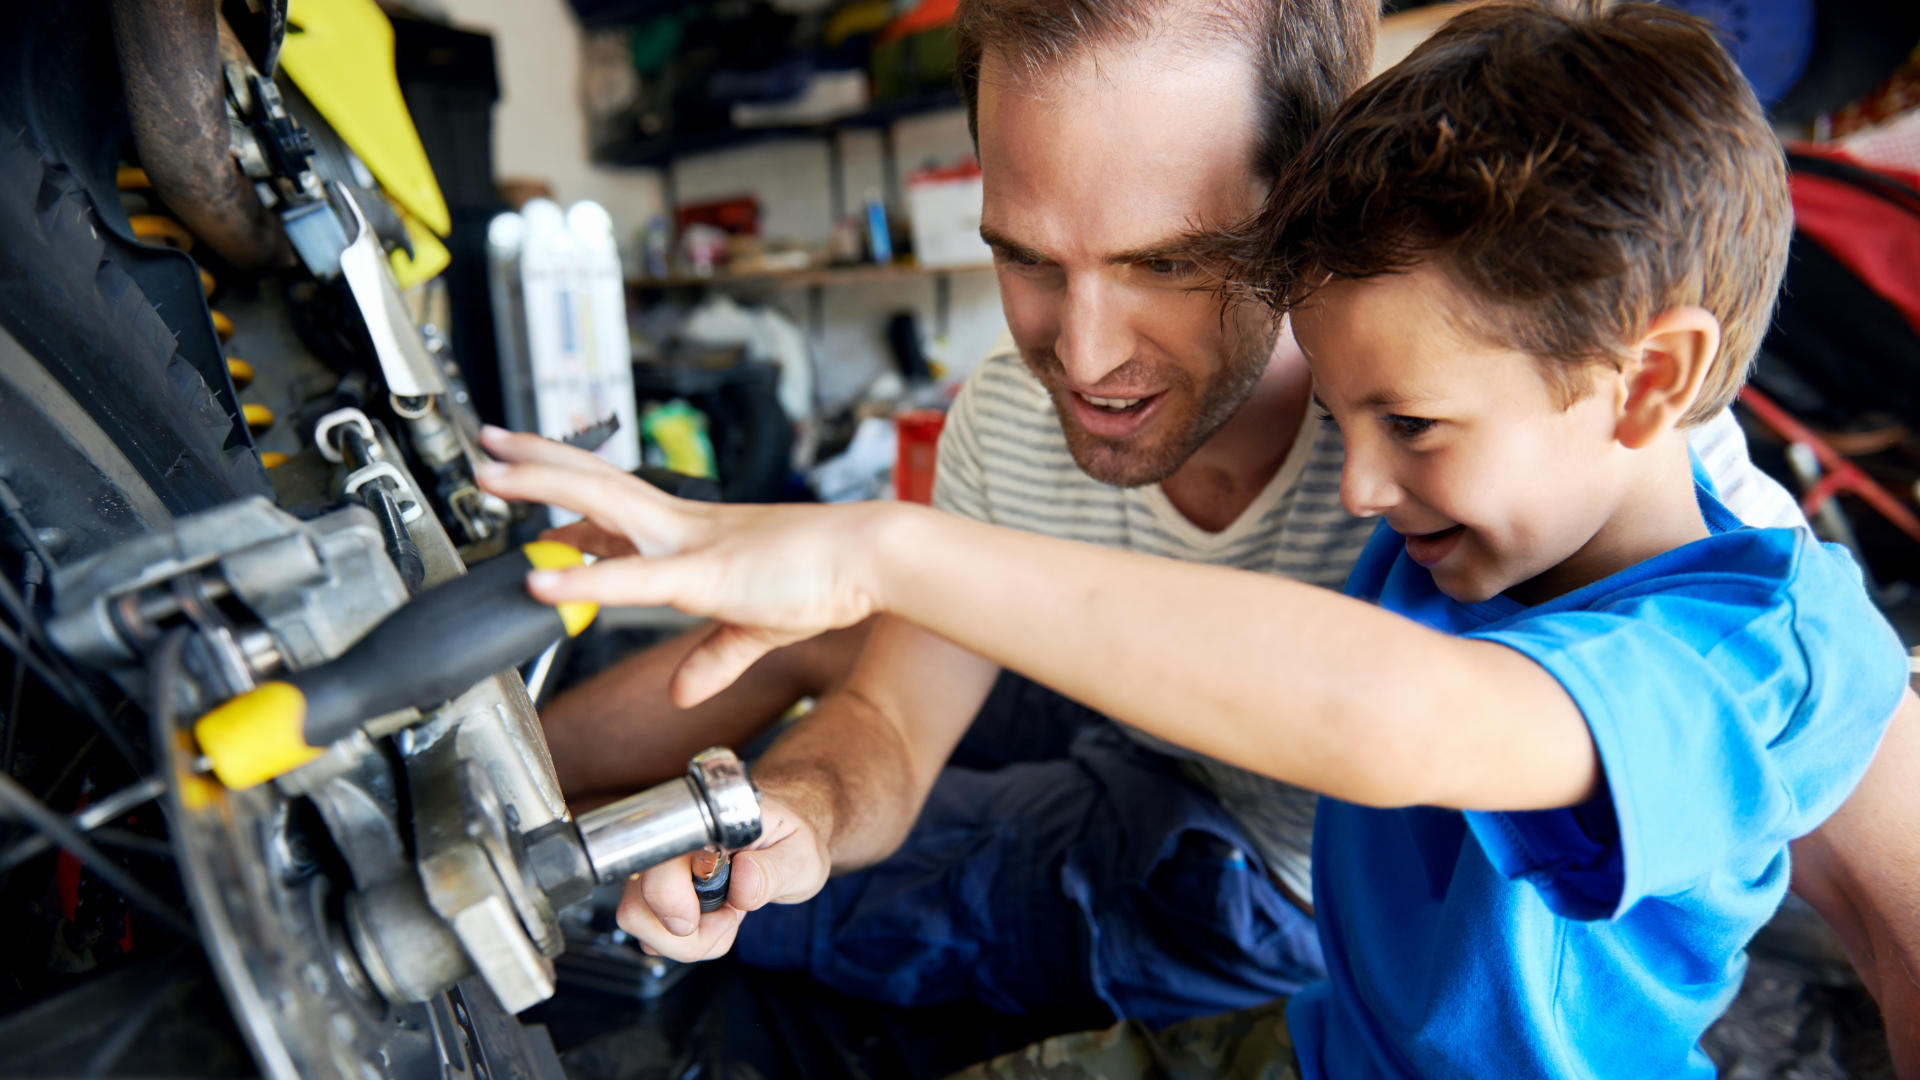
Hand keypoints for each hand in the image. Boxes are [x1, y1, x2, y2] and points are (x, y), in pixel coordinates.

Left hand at [476, 426, 896, 704]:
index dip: (567, 498)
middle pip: (593, 482)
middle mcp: (682, 526)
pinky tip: (540, 579)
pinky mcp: (703, 575)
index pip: (615, 507)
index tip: (528, 492)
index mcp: (692, 534)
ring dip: (541, 487)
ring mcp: (688, 544)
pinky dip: (582, 578)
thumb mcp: (756, 628)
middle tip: (486, 445)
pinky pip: (630, 577)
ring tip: (489, 475)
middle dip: (536, 464)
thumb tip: (684, 691)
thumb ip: (714, 659)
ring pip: (600, 502)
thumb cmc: (822, 580)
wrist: (869, 558)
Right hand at [613, 791, 829, 961]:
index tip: (705, 917)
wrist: (788, 832)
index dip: (670, 899)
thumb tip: (743, 879)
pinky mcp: (663, 893)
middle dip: (683, 934)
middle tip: (730, 918)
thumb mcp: (801, 855)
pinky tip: (718, 920)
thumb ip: (774, 869)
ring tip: (729, 916)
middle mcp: (672, 844)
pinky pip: (655, 933)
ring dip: (687, 940)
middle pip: (637, 904)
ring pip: (640, 922)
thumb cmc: (792, 836)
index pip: (657, 861)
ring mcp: (662, 869)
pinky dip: (687, 942)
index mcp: (706, 824)